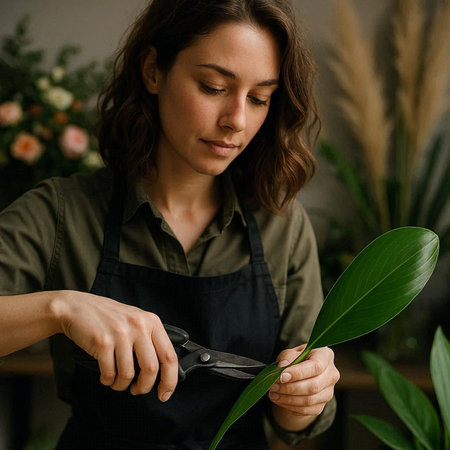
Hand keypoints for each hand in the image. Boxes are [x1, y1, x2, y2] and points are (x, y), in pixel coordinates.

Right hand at [55, 290, 177, 399]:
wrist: (77, 307)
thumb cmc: (107, 316)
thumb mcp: (136, 320)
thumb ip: (149, 338)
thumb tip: (162, 370)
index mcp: (151, 322)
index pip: (169, 356)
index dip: (170, 380)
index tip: (164, 393)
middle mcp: (139, 326)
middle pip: (151, 369)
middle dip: (144, 387)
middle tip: (137, 389)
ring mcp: (121, 334)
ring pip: (128, 374)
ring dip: (122, 385)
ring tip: (117, 381)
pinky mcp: (102, 342)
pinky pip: (109, 373)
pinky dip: (108, 380)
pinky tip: (106, 376)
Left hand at [268, 345, 338, 426]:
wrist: (303, 371)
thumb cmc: (298, 358)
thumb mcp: (292, 352)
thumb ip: (287, 357)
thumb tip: (282, 367)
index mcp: (325, 356)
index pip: (315, 367)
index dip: (298, 373)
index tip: (282, 376)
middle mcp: (331, 374)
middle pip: (314, 386)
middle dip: (290, 388)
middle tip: (273, 386)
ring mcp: (329, 391)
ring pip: (310, 400)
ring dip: (288, 399)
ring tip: (274, 394)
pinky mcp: (323, 404)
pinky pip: (308, 410)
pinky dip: (291, 407)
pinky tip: (281, 400)